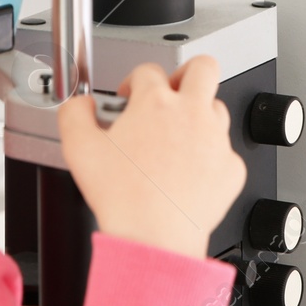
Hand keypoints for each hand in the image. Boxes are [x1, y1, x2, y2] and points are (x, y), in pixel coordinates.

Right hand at [58, 56, 245, 258]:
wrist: (154, 238)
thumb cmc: (123, 198)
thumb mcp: (78, 148)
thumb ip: (74, 114)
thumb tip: (80, 104)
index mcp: (156, 102)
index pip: (148, 70)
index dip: (134, 80)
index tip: (130, 96)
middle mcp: (192, 113)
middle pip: (202, 67)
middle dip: (186, 73)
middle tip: (172, 91)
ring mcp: (216, 139)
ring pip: (217, 107)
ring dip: (199, 114)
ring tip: (178, 136)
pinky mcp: (231, 167)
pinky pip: (225, 151)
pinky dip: (210, 157)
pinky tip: (190, 172)